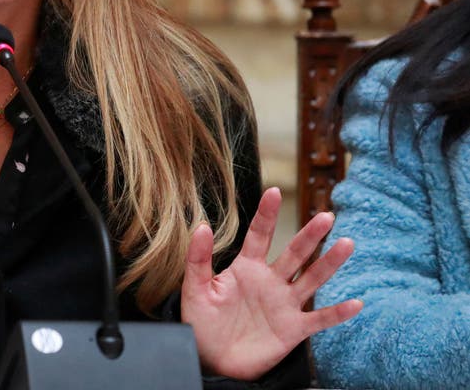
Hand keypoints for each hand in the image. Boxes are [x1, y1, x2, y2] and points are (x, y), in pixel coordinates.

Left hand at [181, 187, 361, 379]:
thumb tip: (201, 226)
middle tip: (326, 216)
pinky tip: (355, 303)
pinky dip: (337, 313)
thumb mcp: (195, 288)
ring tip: (346, 243)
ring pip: (312, 279)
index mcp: (246, 268)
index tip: (274, 191)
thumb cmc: (201, 321)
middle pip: (295, 253)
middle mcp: (270, 281)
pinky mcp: (293, 329)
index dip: (267, 214)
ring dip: (329, 263)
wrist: (211, 359)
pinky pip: (319, 319)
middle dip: (310, 235)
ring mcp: (284, 304)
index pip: (259, 235)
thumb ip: (198, 258)